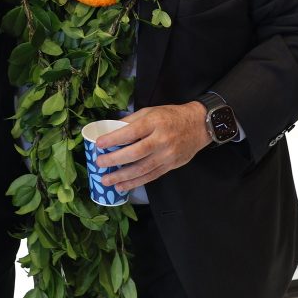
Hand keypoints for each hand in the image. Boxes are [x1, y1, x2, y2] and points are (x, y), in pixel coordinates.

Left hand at [95, 102, 210, 191]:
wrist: (198, 125)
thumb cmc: (171, 116)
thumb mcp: (151, 111)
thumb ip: (131, 121)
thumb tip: (111, 130)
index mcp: (154, 123)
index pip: (131, 132)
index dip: (114, 139)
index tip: (99, 144)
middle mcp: (161, 140)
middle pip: (135, 153)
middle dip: (115, 160)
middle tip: (99, 164)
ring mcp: (167, 155)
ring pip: (142, 169)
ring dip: (122, 177)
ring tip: (106, 181)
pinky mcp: (170, 166)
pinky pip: (151, 176)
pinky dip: (135, 183)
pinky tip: (122, 186)